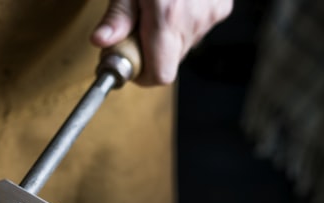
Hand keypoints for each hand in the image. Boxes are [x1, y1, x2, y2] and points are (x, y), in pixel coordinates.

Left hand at [91, 0, 232, 84]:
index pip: (160, 75)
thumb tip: (102, 42)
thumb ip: (117, 15)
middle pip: (170, 63)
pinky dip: (184, 24)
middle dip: (150, 54)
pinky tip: (175, 4)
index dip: (143, 75)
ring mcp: (211, 15)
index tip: (128, 61)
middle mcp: (193, 20)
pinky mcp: (221, 8)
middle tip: (135, 30)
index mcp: (167, 16)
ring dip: (166, 39)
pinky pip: (198, 29)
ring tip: (155, 11)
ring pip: (183, 47)